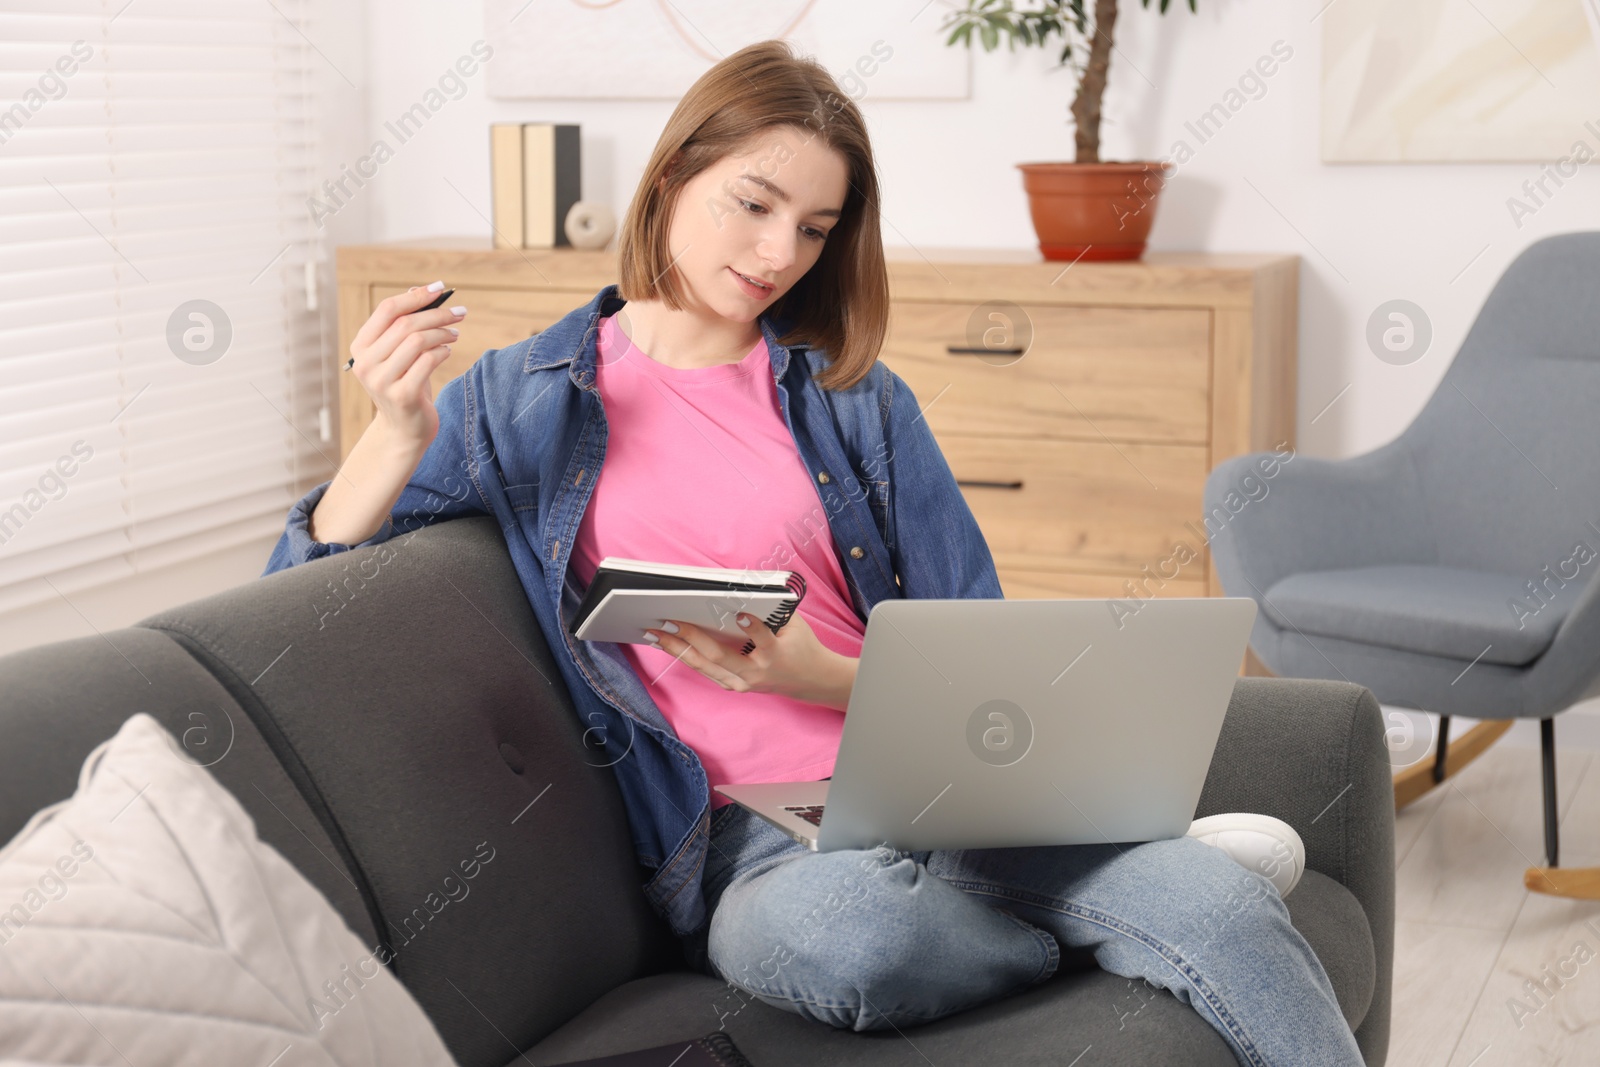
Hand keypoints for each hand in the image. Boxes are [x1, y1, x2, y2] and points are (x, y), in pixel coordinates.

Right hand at [347, 283, 466, 446]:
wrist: (404, 429)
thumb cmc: (405, 384)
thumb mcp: (400, 353)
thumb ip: (404, 324)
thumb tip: (420, 289)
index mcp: (360, 347)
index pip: (387, 309)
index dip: (416, 296)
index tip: (440, 288)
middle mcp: (365, 363)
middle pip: (406, 324)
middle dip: (438, 314)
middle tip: (460, 312)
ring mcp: (381, 380)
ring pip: (418, 341)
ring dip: (443, 333)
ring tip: (455, 334)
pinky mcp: (402, 395)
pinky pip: (428, 362)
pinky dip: (442, 352)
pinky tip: (447, 352)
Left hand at [642, 611, 857, 710]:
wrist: (810, 681)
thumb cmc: (801, 646)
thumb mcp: (795, 625)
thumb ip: (772, 611)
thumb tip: (741, 591)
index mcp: (775, 654)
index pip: (762, 639)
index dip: (751, 627)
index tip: (738, 613)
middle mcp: (755, 673)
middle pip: (718, 656)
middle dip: (690, 637)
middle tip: (668, 621)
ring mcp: (742, 683)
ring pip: (704, 666)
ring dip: (677, 649)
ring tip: (656, 634)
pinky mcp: (734, 687)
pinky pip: (705, 671)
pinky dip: (685, 656)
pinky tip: (668, 645)